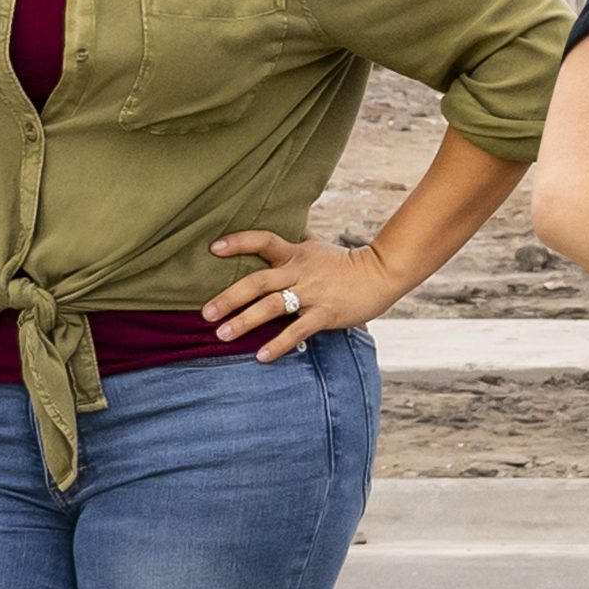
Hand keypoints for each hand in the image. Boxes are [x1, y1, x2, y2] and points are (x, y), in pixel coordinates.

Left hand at [198, 227, 399, 351]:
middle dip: (229, 298)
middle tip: (206, 313)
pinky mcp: (325, 314)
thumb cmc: (346, 262)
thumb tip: (281, 233)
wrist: (382, 274)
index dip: (239, 243)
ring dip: (244, 322)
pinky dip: (278, 344)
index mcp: (296, 253)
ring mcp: (312, 294)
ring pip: (272, 307)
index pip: (263, 241)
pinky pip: (297, 331)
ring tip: (222, 335)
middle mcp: (300, 272)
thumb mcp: (318, 247)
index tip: (214, 249)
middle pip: (258, 282)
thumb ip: (297, 242)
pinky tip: (261, 356)